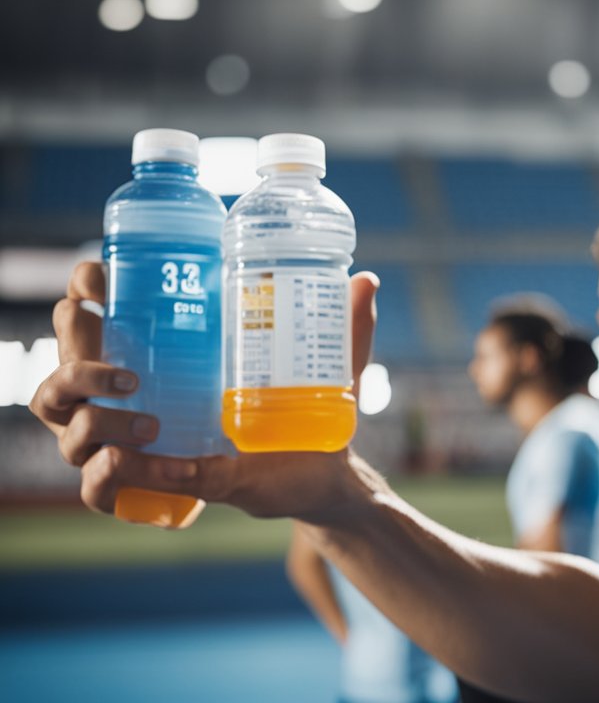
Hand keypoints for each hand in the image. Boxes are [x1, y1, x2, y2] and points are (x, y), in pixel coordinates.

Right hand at [28, 262, 381, 523]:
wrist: (323, 476)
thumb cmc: (308, 412)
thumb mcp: (327, 367)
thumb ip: (345, 326)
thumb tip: (368, 280)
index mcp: (162, 353)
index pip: (90, 316)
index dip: (82, 294)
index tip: (103, 280)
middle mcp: (133, 395)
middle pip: (60, 373)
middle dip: (75, 360)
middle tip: (127, 368)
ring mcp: (134, 442)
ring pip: (69, 427)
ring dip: (98, 423)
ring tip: (152, 424)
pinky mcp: (150, 484)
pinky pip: (103, 487)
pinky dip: (125, 477)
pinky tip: (176, 470)